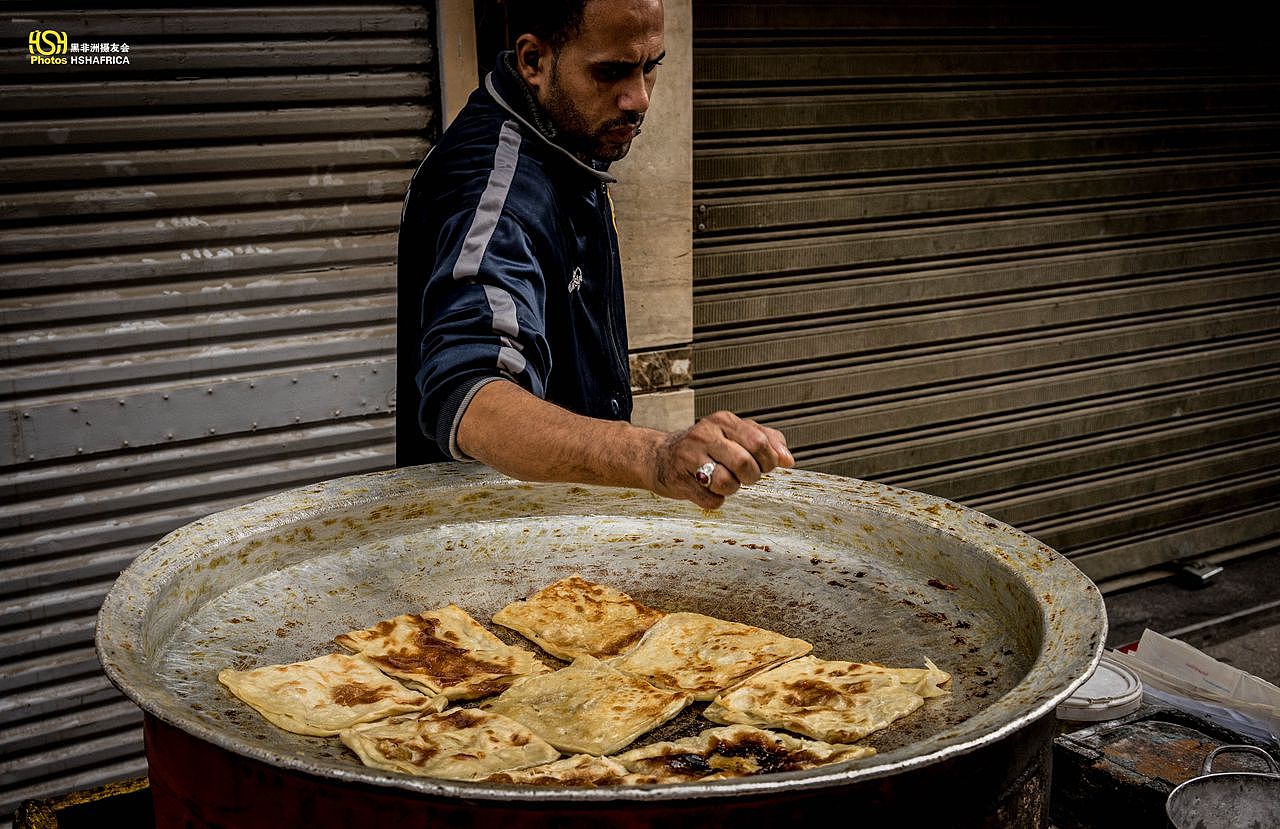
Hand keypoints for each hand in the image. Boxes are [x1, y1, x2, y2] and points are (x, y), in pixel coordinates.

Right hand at [650, 411, 793, 508]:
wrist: (660, 456)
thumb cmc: (705, 446)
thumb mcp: (736, 433)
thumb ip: (767, 440)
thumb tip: (787, 460)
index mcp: (723, 421)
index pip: (759, 442)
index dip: (768, 460)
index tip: (764, 465)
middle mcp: (705, 435)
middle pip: (745, 464)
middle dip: (751, 477)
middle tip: (745, 477)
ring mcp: (689, 457)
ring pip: (726, 483)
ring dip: (732, 489)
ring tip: (724, 481)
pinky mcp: (678, 480)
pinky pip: (711, 500)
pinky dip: (715, 500)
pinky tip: (707, 489)